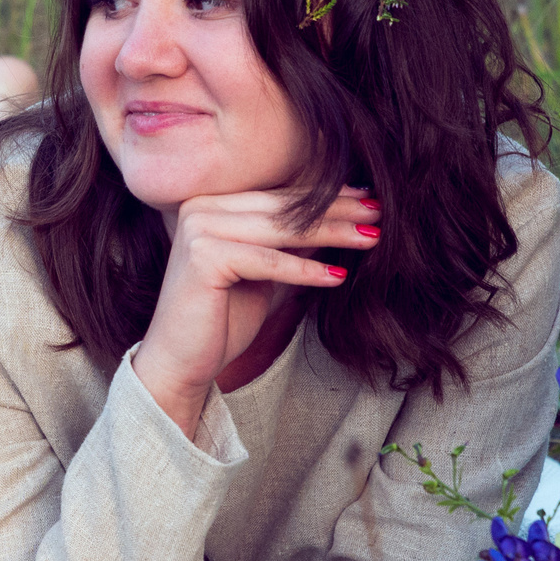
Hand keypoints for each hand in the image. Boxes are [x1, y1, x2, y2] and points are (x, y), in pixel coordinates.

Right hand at [130, 186, 379, 433]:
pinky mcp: (203, 257)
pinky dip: (305, 269)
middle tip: (380, 212)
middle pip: (284, 209)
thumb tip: (341, 215)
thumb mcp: (264, 272)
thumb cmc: (221, 321)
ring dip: (332, 234)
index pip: (280, 197)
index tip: (369, 199)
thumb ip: (290, 242)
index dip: (328, 198)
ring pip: (281, 229)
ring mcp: (199, 229)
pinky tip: (338, 275)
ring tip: (372, 238)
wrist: (179, 363)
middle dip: (338, 211)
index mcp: (211, 205)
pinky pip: (268, 261)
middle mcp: (201, 208)